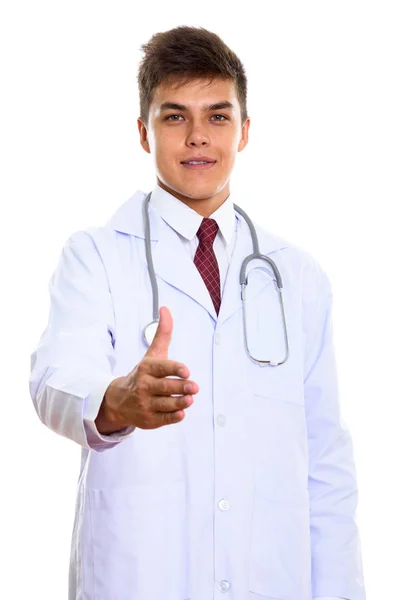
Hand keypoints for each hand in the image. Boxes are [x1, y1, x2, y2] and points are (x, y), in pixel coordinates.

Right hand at [99, 306, 198, 430]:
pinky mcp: (149, 420)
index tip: (186, 371)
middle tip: (194, 387)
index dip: (174, 369)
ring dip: (179, 402)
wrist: (120, 400)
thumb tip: (166, 308)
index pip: (162, 368)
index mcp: (146, 369)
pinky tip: (181, 412)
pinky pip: (163, 419)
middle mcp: (144, 386)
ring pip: (166, 404)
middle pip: (165, 387)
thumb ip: (162, 333)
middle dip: (180, 387)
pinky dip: (173, 417)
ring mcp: (146, 404)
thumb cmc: (143, 374)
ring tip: (190, 399)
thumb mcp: (152, 354)